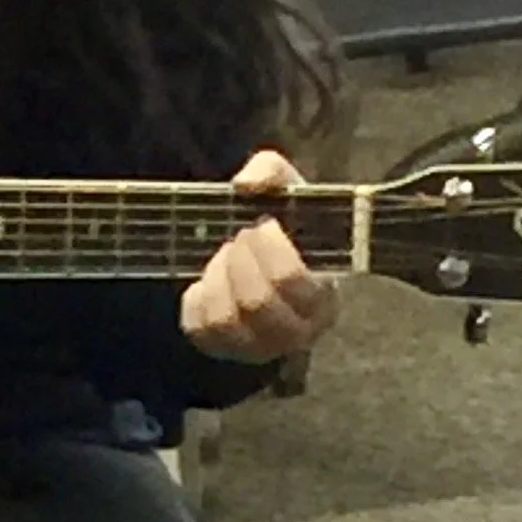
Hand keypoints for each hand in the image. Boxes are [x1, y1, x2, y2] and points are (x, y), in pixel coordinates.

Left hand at [180, 147, 339, 362]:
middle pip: (257, 302)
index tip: (263, 225)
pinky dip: (197, 299)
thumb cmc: (286, 227)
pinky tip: (209, 280)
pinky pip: (200, 330)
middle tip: (240, 238)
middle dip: (240, 259)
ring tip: (225, 257)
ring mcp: (260, 348)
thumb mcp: (287, 189)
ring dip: (218, 277)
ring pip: (225, 319)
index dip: (269, 247)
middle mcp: (297, 332)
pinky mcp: (224, 350)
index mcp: (324, 297)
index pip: (291, 280)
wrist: (268, 257)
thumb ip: (271, 171)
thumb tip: (246, 184)